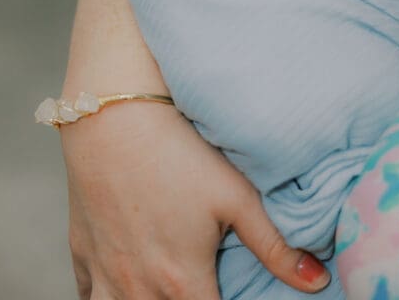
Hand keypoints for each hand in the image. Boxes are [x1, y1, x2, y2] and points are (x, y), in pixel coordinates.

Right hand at [62, 101, 331, 299]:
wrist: (111, 116)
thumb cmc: (178, 151)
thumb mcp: (234, 194)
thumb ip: (275, 245)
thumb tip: (318, 282)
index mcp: (181, 283)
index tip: (237, 299)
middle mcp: (138, 290)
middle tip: (202, 288)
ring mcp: (105, 274)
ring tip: (164, 290)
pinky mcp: (80, 252)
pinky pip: (87, 296)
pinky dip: (107, 298)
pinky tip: (123, 287)